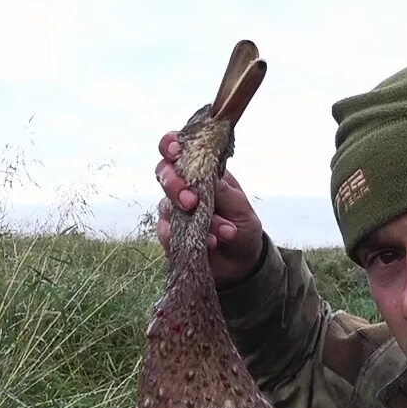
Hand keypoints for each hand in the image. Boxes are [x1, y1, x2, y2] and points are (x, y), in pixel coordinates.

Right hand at [155, 131, 265, 284]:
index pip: (179, 150)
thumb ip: (224, 192)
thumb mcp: (242, 207)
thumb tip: (207, 178)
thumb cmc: (243, 226)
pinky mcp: (170, 236)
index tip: (174, 149)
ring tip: (221, 231)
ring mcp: (173, 212)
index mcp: (202, 172)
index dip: (170, 145)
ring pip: (165, 205)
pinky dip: (188, 238)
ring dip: (190, 217)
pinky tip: (211, 242)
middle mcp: (183, 188)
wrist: (242, 262)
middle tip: (190, 200)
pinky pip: (166, 233)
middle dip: (173, 183)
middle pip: (163, 174)